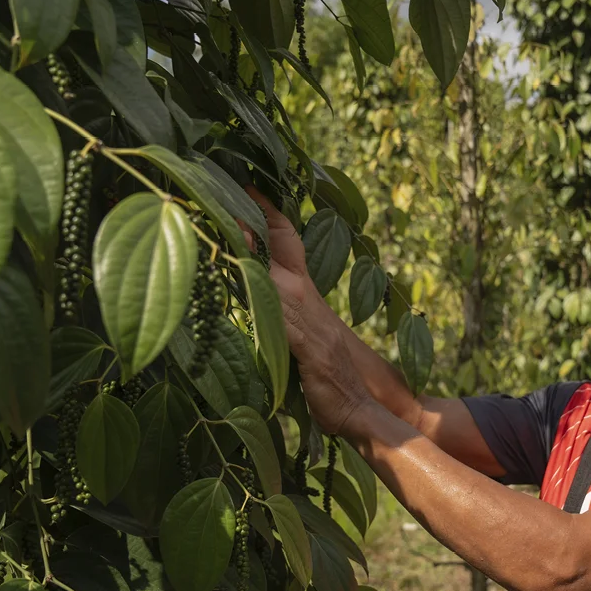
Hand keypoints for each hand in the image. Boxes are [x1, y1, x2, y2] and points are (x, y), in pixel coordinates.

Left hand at [243, 187, 371, 435]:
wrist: (368, 407)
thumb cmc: (337, 382)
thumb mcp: (308, 344)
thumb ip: (288, 323)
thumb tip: (260, 308)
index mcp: (309, 297)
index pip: (287, 243)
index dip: (268, 214)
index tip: (248, 186)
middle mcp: (308, 299)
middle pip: (279, 245)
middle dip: (255, 214)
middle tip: (229, 183)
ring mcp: (306, 319)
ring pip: (272, 272)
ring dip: (247, 246)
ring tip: (222, 215)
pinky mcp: (304, 344)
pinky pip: (276, 312)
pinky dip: (258, 292)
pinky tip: (237, 276)